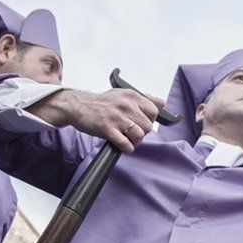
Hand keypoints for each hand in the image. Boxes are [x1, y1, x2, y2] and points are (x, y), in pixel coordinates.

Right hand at [29, 88, 165, 153]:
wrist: (79, 106)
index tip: (140, 122)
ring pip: (139, 136)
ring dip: (135, 142)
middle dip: (142, 133)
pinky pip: (126, 145)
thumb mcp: (124, 94)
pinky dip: (127, 148)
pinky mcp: (107, 129)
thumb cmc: (103, 102)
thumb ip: (145, 98)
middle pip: (148, 127)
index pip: (154, 112)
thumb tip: (163, 103)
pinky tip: (122, 145)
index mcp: (132, 96)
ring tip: (127, 139)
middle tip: (131, 132)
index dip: (149, 120)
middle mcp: (126, 105)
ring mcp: (117, 118)